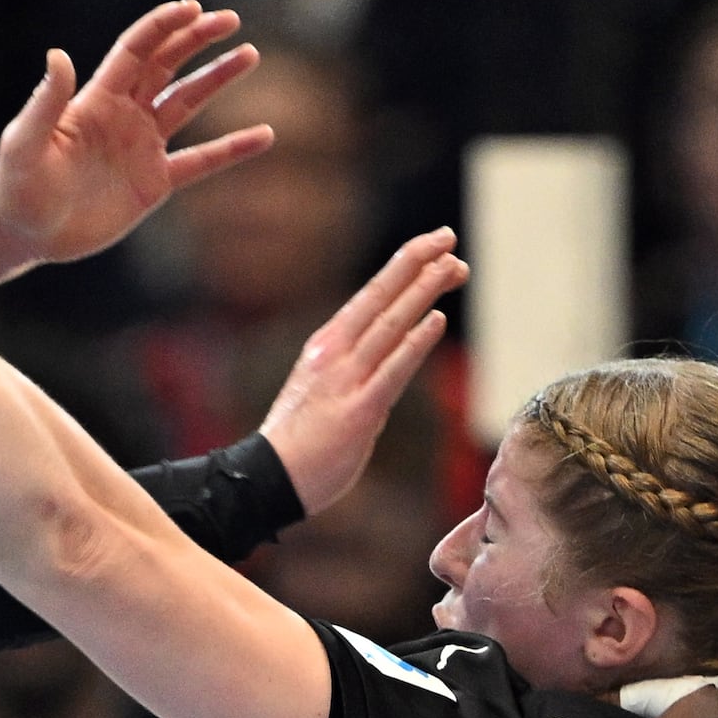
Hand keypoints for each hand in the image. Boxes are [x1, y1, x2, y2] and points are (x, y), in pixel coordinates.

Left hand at [0, 0, 274, 264]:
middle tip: (231, 20)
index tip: (193, 8)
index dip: (164, 28)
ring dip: (217, 79)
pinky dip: (232, 150)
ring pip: (188, 103)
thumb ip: (45, 102)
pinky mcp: (154, 184)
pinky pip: (201, 162)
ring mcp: (142, 148)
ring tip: (250, 55)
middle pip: (167, 65)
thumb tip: (59, 55)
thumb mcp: (25, 142)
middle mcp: (124, 116)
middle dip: (197, 40)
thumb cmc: (18, 186)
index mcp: (96, 99)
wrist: (26, 233)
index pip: (137, 52)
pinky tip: (265, 136)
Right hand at [252, 232, 462, 513]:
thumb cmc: (297, 440)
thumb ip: (357, 368)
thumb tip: (394, 354)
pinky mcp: (358, 411)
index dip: (404, 265)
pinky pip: (392, 371)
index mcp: (327, 345)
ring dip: (423, 292)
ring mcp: (346, 380)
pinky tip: (436, 321)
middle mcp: (335, 353)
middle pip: (382, 298)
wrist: (266, 479)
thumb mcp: (324, 388)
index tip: (434, 246)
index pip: (372, 296)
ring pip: (391, 325)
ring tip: (452, 266)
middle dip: (417, 263)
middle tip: (448, 237)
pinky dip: (415, 344)